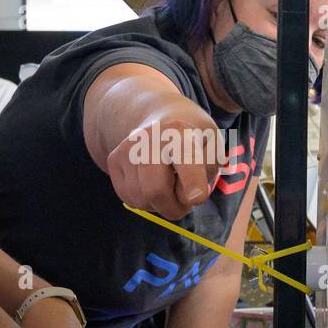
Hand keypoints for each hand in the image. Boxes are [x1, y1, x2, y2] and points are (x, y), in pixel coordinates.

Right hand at [107, 111, 221, 219]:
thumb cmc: (195, 139)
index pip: (185, 161)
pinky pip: (129, 198)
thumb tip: (188, 195)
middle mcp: (148, 138)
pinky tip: (154, 185)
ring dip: (161, 205)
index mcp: (180, 133)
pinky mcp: (113, 161)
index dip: (193, 185)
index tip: (197, 198)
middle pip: (155, 190)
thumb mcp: (214, 148)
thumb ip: (208, 171)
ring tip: (171, 188)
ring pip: (141, 200)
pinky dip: (146, 202)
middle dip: (175, 209)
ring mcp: (127, 149)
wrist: (162, 118)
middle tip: (186, 205)